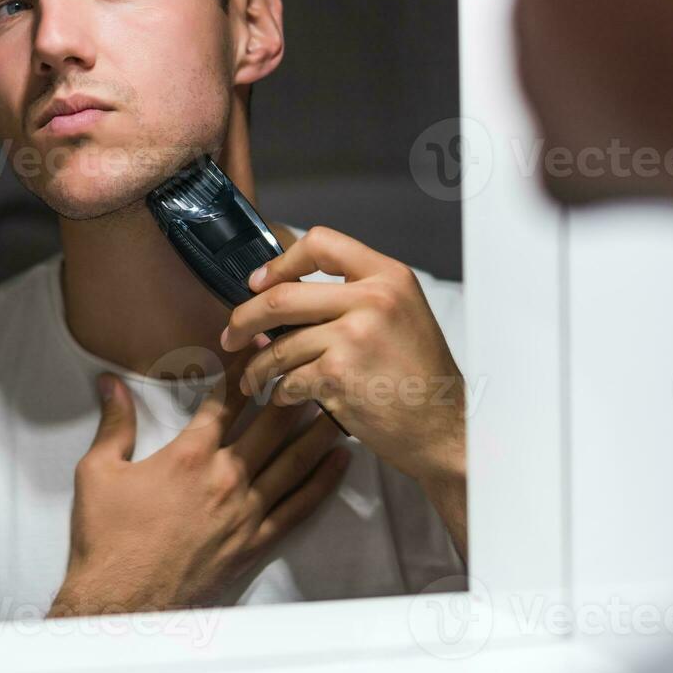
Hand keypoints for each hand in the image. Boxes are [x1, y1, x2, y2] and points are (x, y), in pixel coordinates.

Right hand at [49, 351, 351, 617]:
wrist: (122, 605)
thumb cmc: (107, 540)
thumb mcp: (97, 472)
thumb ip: (113, 423)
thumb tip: (110, 383)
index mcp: (189, 456)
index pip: (227, 400)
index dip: (247, 367)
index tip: (262, 344)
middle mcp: (225, 478)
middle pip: (272, 422)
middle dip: (293, 388)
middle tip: (313, 361)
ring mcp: (245, 512)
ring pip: (294, 460)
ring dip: (319, 428)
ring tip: (339, 401)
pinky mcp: (255, 543)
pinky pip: (299, 507)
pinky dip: (323, 481)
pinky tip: (339, 461)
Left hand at [219, 226, 466, 496]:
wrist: (442, 428)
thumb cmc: (418, 374)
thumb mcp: (400, 313)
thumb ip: (354, 294)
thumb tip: (283, 291)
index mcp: (389, 276)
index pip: (321, 243)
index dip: (280, 263)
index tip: (258, 283)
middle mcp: (373, 298)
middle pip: (283, 296)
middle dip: (244, 318)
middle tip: (230, 335)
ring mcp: (355, 336)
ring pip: (280, 344)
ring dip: (258, 366)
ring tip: (253, 379)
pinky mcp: (339, 374)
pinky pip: (288, 379)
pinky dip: (279, 392)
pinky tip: (284, 397)